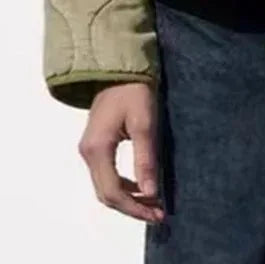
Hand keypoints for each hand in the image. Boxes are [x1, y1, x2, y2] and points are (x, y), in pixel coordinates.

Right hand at [77, 81, 164, 223]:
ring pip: (105, 187)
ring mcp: (89, 150)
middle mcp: (89, 153)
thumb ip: (145, 158)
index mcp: (98, 148)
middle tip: (158, 213)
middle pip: (107, 194)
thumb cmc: (134, 90)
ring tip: (153, 204)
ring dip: (128, 199)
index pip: (113, 191)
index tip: (157, 212)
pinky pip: (106, 176)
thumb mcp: (145, 123)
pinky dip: (123, 186)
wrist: (118, 68)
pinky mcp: (96, 145)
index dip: (135, 207)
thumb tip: (150, 192)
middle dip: (132, 207)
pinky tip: (142, 186)